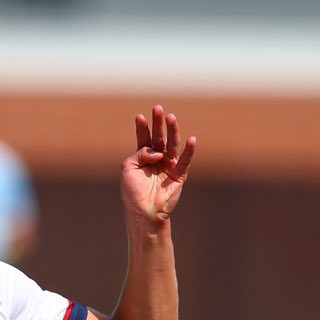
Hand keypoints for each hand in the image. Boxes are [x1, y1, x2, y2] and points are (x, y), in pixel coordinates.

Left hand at [120, 105, 195, 225]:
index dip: (142, 127)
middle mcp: (157, 159)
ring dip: (172, 131)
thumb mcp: (128, 168)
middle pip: (158, 137)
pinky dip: (189, 150)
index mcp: (143, 157)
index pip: (144, 138)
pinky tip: (192, 139)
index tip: (140, 117)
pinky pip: (185, 160)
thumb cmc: (132, 192)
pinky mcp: (179, 174)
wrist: (143, 212)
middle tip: (157, 108)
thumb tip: (157, 151)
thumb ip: (139, 154)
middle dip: (158, 123)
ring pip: (172, 145)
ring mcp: (168, 166)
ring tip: (171, 117)